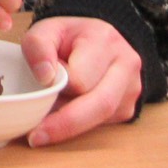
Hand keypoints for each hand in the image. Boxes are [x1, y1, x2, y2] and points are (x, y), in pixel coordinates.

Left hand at [21, 15, 141, 144]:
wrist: (96, 40)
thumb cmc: (67, 38)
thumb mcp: (46, 30)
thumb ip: (38, 46)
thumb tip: (45, 77)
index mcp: (104, 40)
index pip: (80, 78)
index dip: (57, 86)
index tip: (38, 88)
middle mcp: (126, 64)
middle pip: (100, 105)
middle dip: (65, 123)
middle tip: (35, 137)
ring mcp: (132, 88)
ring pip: (101, 118)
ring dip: (71, 125)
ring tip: (44, 127)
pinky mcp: (128, 107)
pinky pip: (103, 124)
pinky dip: (80, 126)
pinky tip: (64, 117)